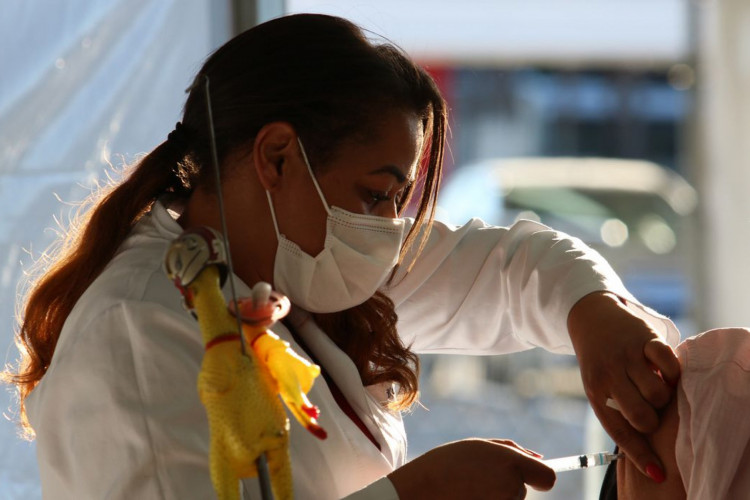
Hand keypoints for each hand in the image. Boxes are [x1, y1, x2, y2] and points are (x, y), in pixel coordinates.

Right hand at [387, 438, 554, 498]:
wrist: (421, 488)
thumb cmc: (448, 463)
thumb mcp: (479, 446)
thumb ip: (513, 450)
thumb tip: (542, 458)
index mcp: (512, 463)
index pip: (548, 478)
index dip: (540, 477)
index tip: (530, 478)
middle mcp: (512, 486)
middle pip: (522, 491)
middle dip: (506, 485)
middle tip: (478, 479)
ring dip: (495, 495)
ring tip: (469, 488)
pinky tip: (468, 497)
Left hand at [568, 291, 679, 482]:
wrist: (590, 317)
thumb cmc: (600, 362)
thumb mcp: (598, 386)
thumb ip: (617, 410)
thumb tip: (644, 447)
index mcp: (595, 392)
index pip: (618, 431)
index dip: (639, 454)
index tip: (656, 472)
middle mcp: (609, 375)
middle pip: (641, 417)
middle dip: (653, 421)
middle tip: (651, 409)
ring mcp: (626, 356)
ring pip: (658, 394)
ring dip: (664, 396)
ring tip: (656, 387)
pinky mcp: (644, 338)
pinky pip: (669, 363)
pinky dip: (673, 373)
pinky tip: (665, 371)